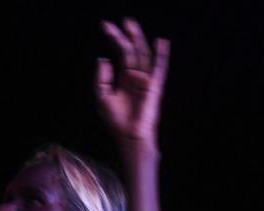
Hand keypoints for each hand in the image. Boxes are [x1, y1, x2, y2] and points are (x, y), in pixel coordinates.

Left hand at [97, 18, 170, 146]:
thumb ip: (101, 79)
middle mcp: (136, 76)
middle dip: (126, 35)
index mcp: (125, 78)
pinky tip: (161, 42)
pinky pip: (159, 69)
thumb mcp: (102, 97)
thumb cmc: (116, 120)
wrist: (128, 136)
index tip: (105, 25)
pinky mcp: (154, 87)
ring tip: (131, 24)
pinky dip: (161, 56)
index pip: (121, 53)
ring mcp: (146, 81)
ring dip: (138, 39)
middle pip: (132, 50)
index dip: (114, 38)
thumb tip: (104, 59)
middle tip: (121, 20)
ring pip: (143, 55)